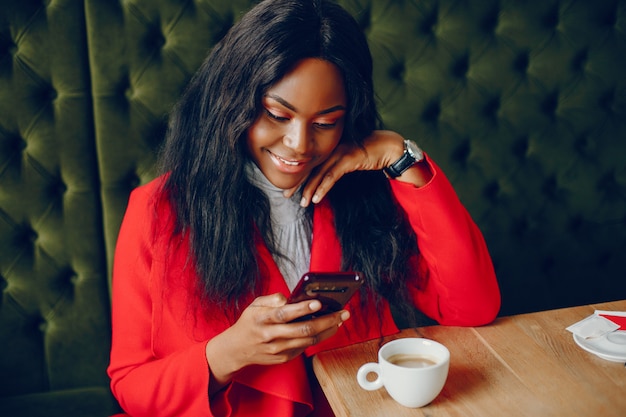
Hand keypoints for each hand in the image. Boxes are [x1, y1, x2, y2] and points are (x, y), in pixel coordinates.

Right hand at [205, 293, 349, 389]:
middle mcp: (271, 335)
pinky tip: (328, 329)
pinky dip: (319, 338)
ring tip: (340, 319)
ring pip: (309, 340)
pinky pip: (305, 347)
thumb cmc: (249, 323)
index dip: (303, 309)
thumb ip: (272, 299)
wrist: (237, 349)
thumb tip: (289, 298)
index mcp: (263, 319)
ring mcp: (279, 349)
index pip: (285, 313)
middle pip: (303, 329)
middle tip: (342, 312)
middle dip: (327, 320)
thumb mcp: (254, 305)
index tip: (318, 303)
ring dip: (328, 330)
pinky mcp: (284, 358)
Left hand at [284, 130, 431, 205]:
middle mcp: (331, 148)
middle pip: (310, 167)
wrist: (388, 147)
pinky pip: (332, 176)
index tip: (288, 187)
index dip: (298, 175)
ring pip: (319, 173)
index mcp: (329, 148)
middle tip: (286, 194)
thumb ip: (335, 166)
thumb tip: (323, 179)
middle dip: (297, 182)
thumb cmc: (368, 154)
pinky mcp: (348, 159)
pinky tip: (317, 198)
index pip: (309, 163)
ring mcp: (339, 153)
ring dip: (309, 189)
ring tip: (302, 202)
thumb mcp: (348, 159)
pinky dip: (323, 188)